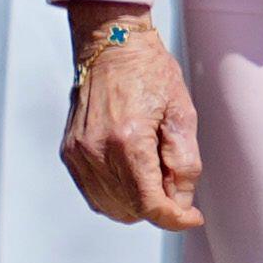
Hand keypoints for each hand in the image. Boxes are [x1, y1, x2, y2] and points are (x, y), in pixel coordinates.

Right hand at [60, 5, 203, 228]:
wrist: (111, 44)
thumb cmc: (151, 73)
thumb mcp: (182, 113)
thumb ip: (184, 163)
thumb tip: (180, 202)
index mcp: (127, 141)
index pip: (150, 204)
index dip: (175, 218)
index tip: (193, 218)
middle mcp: (96, 151)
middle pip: (131, 210)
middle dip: (158, 206)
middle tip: (173, 179)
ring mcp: (78, 153)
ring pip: (111, 207)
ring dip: (137, 203)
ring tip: (152, 169)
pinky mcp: (70, 152)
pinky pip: (95, 193)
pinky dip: (117, 194)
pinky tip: (132, 172)